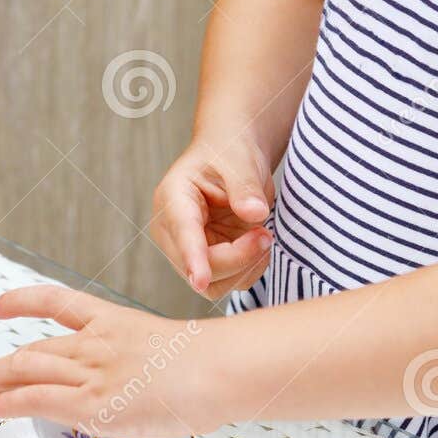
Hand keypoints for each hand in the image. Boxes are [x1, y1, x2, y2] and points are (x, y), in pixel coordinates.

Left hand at [0, 285, 226, 437]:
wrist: (218, 369)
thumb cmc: (210, 365)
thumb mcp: (168, 350)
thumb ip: (143, 363)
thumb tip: (141, 386)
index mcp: (114, 322)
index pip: (58, 302)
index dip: (22, 301)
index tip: (0, 306)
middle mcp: (95, 343)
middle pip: (33, 348)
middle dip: (2, 365)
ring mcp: (91, 372)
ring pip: (26, 369)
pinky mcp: (90, 404)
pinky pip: (35, 399)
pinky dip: (7, 403)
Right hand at [150, 130, 274, 298]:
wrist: (233, 157)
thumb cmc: (229, 152)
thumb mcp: (239, 160)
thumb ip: (246, 187)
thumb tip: (255, 213)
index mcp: (172, 199)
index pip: (182, 233)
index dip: (192, 258)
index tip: (200, 279)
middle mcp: (172, 231)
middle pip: (198, 267)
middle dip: (237, 258)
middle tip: (265, 234)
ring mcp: (188, 250)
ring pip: (213, 284)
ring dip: (245, 267)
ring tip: (263, 235)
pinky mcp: (208, 261)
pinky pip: (229, 282)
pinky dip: (250, 269)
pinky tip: (257, 244)